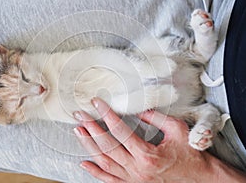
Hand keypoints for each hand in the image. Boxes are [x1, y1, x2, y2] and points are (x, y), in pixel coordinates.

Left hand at [73, 98, 245, 182]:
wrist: (198, 178)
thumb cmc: (189, 154)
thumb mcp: (176, 130)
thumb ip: (155, 118)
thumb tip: (137, 110)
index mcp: (147, 154)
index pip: (120, 131)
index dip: (107, 115)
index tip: (97, 103)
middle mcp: (137, 168)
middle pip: (107, 146)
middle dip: (92, 129)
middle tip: (81, 115)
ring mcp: (133, 179)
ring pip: (105, 162)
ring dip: (89, 146)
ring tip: (79, 131)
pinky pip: (109, 180)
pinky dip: (95, 172)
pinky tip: (84, 163)